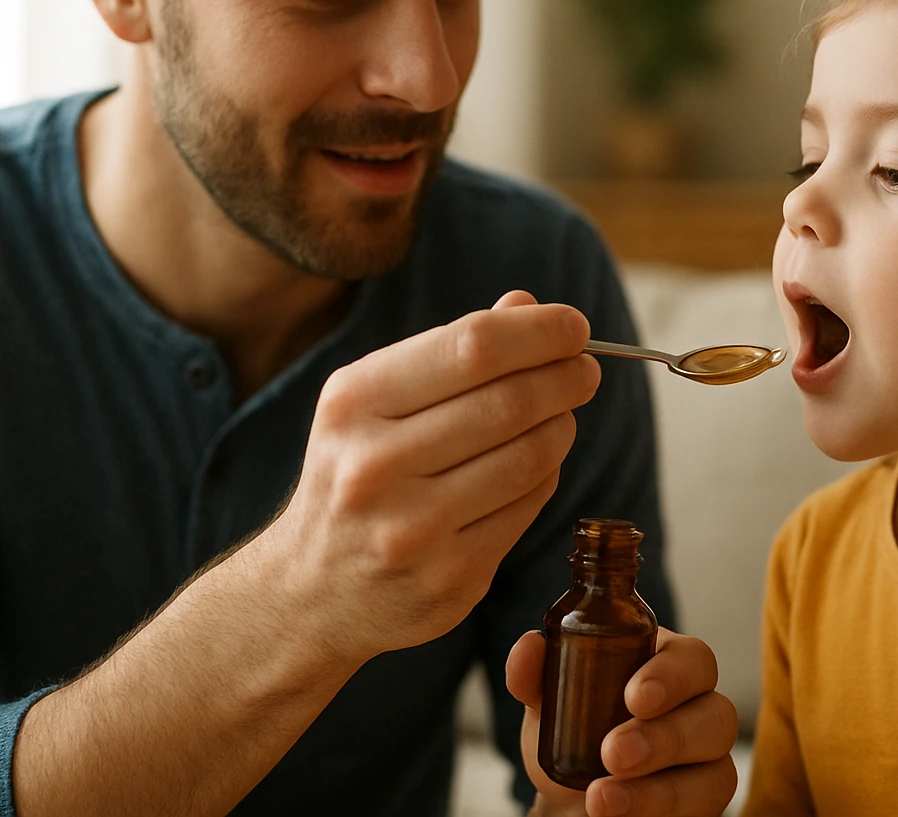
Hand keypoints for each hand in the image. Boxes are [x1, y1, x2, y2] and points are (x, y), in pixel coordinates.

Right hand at [253, 290, 600, 664]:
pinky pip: (528, 506)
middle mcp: (375, 465)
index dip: (538, 331)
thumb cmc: (357, 474)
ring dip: (562, 425)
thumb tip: (527, 305)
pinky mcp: (450, 577)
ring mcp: (412, 528)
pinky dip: (546, 475)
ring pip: (530, 456)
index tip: (574, 326)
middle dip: (564, 376)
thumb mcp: (374, 403)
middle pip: (509, 400)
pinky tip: (537, 464)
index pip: (472, 346)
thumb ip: (449, 352)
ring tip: (562, 414)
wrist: (312, 592)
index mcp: (353, 403)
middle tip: (585, 369)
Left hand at [508, 628, 738, 816]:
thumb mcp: (548, 701)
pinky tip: (618, 815)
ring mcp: (708, 761)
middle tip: (613, 754)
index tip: (634, 698)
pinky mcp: (704, 801)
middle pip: (716, 715)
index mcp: (669, 665)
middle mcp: (700, 708)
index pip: (693, 659)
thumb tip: (528, 647)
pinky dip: (659, 814)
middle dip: (664, 737)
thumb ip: (536, 674)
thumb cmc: (573, 730)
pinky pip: (704, 810)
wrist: (569, 794)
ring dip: (659, 790)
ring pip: (716, 772)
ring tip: (601, 798)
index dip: (671, 676)